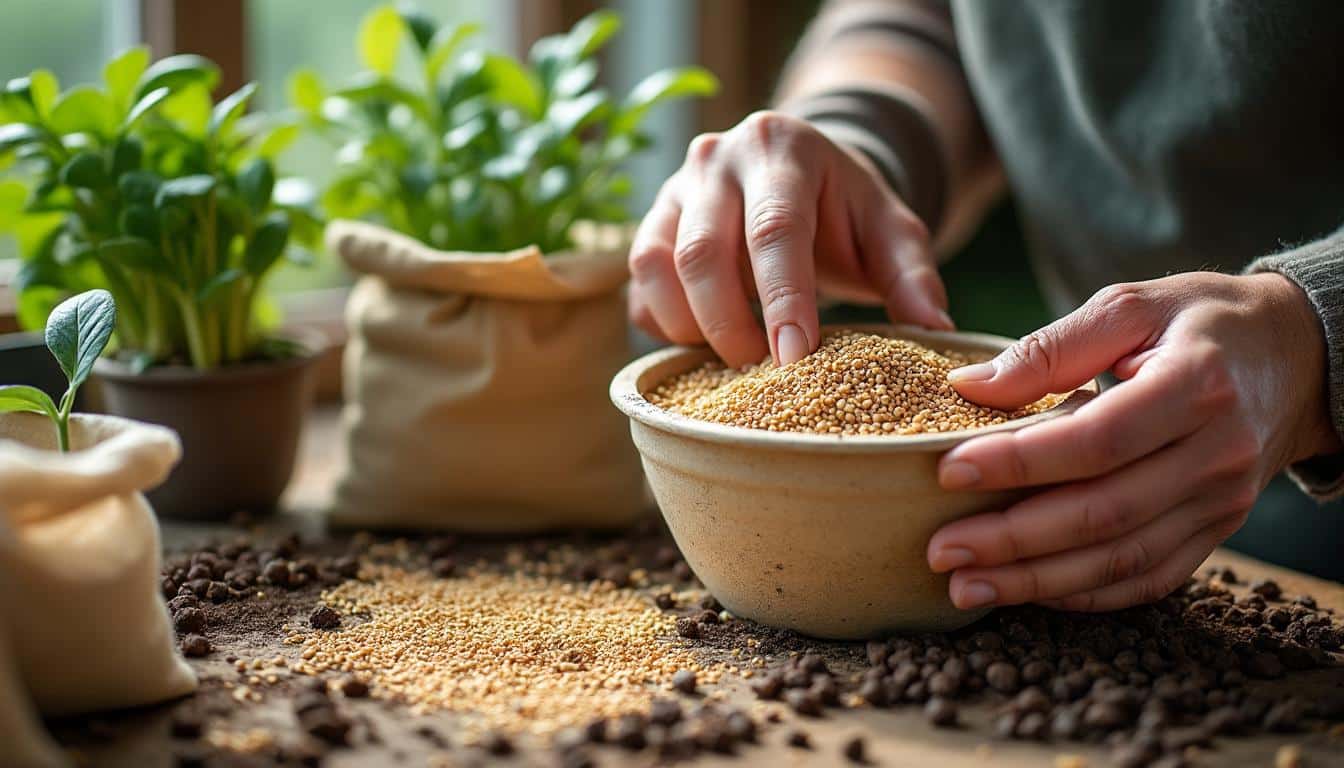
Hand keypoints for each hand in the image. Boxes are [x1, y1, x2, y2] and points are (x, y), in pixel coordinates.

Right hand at [629, 111, 952, 367]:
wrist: (795, 177)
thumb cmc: (846, 211)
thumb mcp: (891, 231)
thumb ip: (913, 276)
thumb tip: (936, 332)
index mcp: (783, 149)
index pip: (775, 229)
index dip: (782, 297)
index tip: (793, 357)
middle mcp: (717, 158)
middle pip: (703, 251)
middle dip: (728, 324)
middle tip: (762, 373)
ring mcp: (674, 189)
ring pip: (656, 265)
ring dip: (688, 326)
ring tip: (733, 359)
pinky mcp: (650, 224)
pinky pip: (639, 283)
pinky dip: (663, 322)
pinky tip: (702, 343)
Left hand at [926, 272, 1340, 611]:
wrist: (1297, 356)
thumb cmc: (1199, 322)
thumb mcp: (1131, 306)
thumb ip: (1051, 347)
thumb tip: (967, 387)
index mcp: (1196, 385)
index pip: (1096, 439)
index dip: (1019, 462)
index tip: (948, 471)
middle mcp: (1216, 454)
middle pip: (1104, 513)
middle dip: (1013, 539)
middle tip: (941, 550)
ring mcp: (1222, 502)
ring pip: (1121, 559)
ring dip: (1037, 581)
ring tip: (966, 586)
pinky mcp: (1217, 531)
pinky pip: (1148, 578)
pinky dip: (1085, 593)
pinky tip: (1028, 593)